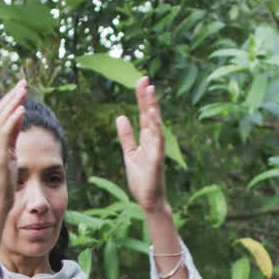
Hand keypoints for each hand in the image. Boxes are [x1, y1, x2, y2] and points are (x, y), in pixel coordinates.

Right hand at [0, 80, 26, 218]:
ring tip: (23, 90)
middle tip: (24, 82)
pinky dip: (13, 121)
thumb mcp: (9, 156)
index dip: (8, 100)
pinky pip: (5, 134)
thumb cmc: (4, 184)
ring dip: (13, 103)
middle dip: (12, 96)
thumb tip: (17, 119)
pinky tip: (21, 110)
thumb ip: (11, 138)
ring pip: (1, 120)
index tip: (20, 88)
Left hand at [116, 76, 169, 216]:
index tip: (140, 81)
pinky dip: (156, 127)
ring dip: (153, 107)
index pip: (145, 114)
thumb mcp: (130, 153)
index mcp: (147, 139)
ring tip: (150, 90)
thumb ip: (126, 136)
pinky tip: (153, 115)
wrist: (149, 200)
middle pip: (150, 114)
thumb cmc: (142, 179)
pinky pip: (158, 141)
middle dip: (147, 97)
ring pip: (155, 124)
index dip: (142, 98)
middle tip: (144, 78)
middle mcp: (154, 140)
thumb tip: (121, 116)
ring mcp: (157, 149)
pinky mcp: (157, 159)